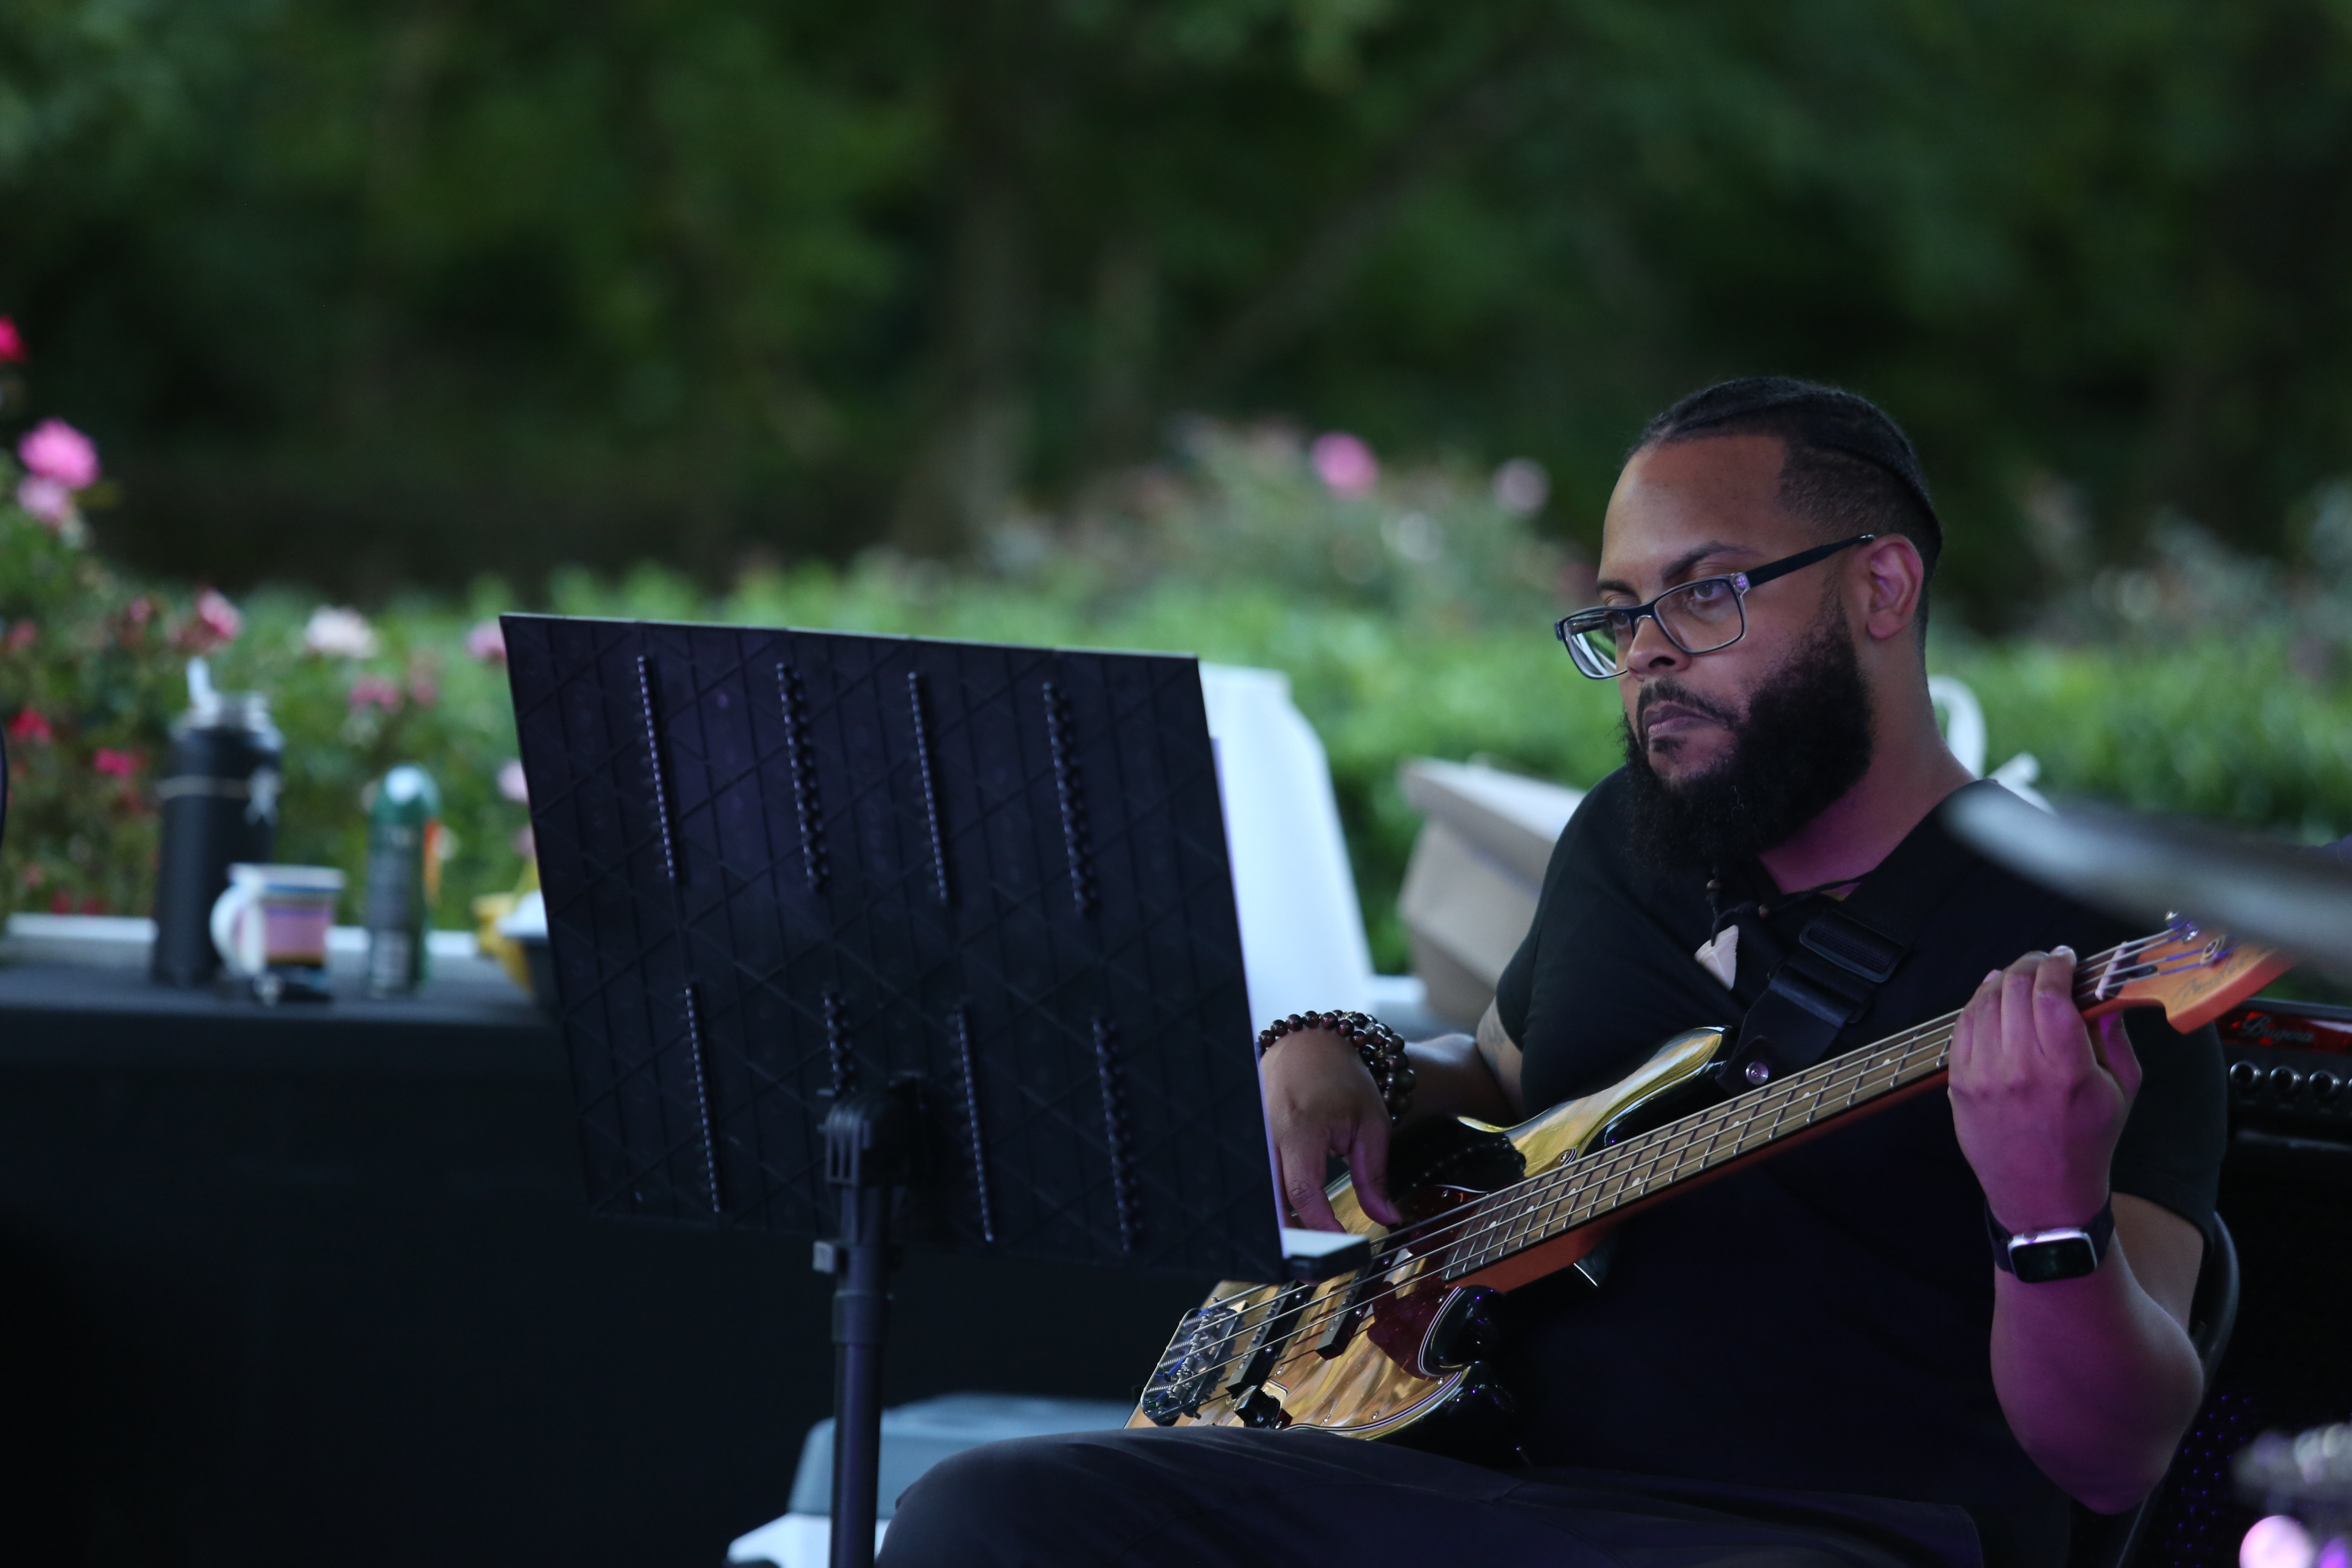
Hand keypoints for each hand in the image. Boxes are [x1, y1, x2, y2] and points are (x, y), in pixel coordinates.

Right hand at [1261, 1028, 1401, 1231]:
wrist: (1309, 1044)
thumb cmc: (1341, 1079)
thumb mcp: (1371, 1124)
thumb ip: (1375, 1176)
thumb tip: (1386, 1218)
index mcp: (1301, 1128)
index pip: (1303, 1193)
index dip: (1321, 1227)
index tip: (1342, 1247)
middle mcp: (1267, 1135)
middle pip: (1270, 1202)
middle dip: (1292, 1238)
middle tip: (1317, 1262)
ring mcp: (1252, 1137)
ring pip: (1260, 1196)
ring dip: (1281, 1223)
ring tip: (1307, 1242)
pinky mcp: (1247, 1141)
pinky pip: (1255, 1182)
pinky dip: (1271, 1203)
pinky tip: (1290, 1218)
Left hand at [1949, 946, 2140, 1235]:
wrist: (2043, 1194)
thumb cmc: (2088, 1141)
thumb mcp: (2120, 1090)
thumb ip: (2114, 1037)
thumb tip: (2104, 992)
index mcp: (2066, 1069)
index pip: (2051, 994)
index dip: (2058, 965)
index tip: (2067, 957)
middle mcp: (2019, 1068)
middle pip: (2014, 990)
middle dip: (2031, 965)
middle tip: (2045, 962)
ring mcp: (1982, 1076)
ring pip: (1984, 1003)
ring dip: (2002, 980)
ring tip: (2019, 976)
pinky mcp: (1958, 1084)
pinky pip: (1962, 1027)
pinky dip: (1977, 1004)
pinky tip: (1992, 997)